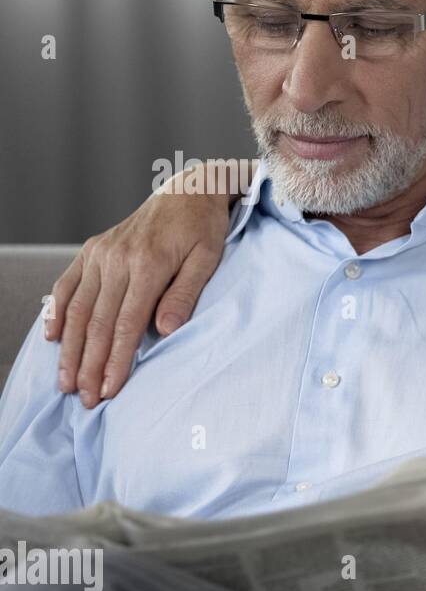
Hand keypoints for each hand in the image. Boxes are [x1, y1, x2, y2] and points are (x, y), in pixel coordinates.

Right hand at [47, 164, 238, 407]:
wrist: (189, 191)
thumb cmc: (203, 229)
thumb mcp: (208, 259)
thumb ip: (185, 294)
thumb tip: (166, 331)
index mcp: (148, 264)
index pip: (126, 324)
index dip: (116, 360)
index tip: (110, 391)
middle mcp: (116, 259)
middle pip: (97, 323)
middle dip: (89, 365)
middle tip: (85, 399)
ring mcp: (100, 254)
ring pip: (77, 309)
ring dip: (70, 348)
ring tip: (67, 381)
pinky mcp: (92, 250)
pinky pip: (67, 285)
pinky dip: (57, 312)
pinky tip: (52, 339)